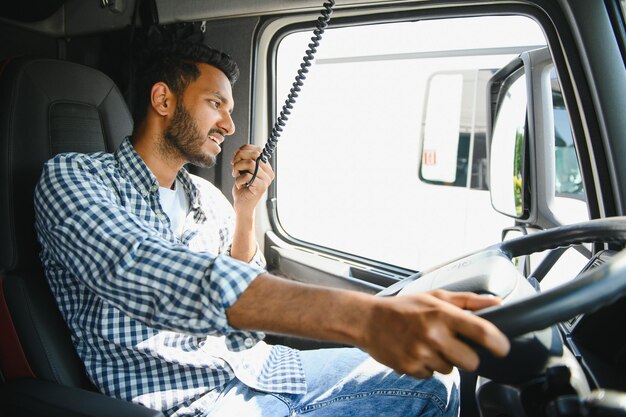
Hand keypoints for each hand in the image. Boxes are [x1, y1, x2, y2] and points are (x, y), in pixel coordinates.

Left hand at [231, 145, 274, 214]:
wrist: (242, 206)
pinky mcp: (261, 187)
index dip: (244, 149)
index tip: (235, 157)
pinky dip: (238, 180)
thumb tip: (240, 150)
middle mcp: (269, 172)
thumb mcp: (243, 170)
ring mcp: (266, 180)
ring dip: (237, 167)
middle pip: (255, 154)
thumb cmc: (242, 188)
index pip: (258, 149)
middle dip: (239, 157)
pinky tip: (239, 185)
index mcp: (266, 167)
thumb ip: (245, 159)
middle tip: (233, 165)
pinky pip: (247, 176)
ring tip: (235, 175)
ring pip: (250, 163)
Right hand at [362, 290, 509, 378]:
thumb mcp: (435, 297)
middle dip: (467, 357)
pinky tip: (416, 351)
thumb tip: (497, 303)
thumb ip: (468, 301)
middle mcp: (433, 334)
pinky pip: (431, 375)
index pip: (482, 332)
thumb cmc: (404, 308)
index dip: (498, 343)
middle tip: (453, 345)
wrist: (369, 320)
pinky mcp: (410, 368)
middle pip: (471, 361)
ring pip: (451, 370)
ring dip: (444, 360)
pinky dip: (427, 366)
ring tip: (427, 344)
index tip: (502, 349)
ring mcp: (421, 353)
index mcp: (442, 313)